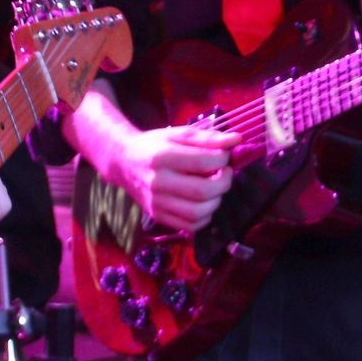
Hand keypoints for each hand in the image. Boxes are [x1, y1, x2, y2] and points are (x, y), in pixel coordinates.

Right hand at [104, 122, 236, 233]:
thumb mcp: (178, 134)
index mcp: (162, 157)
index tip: (225, 156)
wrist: (124, 162)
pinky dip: (204, 217)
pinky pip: (189, 226)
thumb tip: (237, 140)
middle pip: (202, 191)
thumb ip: (208, 137)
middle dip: (224, 183)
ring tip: (215, 189)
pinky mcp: (157, 215)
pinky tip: (204, 203)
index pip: (202, 162)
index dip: (222, 159)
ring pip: (198, 213)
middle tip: (225, 173)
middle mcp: (158, 182)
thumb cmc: (154, 145)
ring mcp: (156, 202)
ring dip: (216, 201)